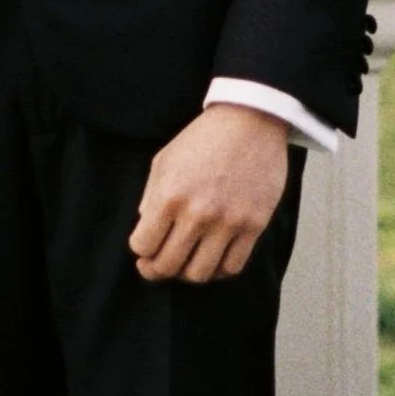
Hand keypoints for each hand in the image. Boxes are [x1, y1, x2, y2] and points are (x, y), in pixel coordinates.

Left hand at [129, 103, 288, 283]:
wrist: (250, 121)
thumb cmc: (203, 138)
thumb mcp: (164, 161)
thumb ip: (151, 198)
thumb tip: (147, 230)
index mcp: (169, 195)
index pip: (143, 245)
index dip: (140, 250)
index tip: (145, 246)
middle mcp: (198, 214)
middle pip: (169, 265)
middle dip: (157, 269)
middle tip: (157, 265)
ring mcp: (228, 222)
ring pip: (200, 274)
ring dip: (187, 273)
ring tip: (185, 261)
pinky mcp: (254, 226)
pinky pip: (232, 266)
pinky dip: (218, 270)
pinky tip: (212, 259)